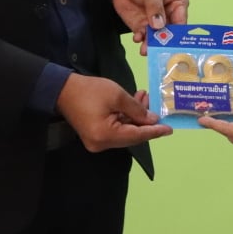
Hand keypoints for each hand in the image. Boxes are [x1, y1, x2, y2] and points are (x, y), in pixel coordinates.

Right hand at [56, 74, 172, 151]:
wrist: (62, 89)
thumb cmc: (90, 91)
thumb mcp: (117, 96)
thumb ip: (137, 110)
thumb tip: (152, 120)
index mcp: (106, 136)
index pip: (137, 136)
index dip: (155, 131)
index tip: (170, 129)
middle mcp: (102, 144)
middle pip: (131, 136)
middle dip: (145, 120)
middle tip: (155, 104)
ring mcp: (97, 141)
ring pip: (125, 131)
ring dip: (136, 116)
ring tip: (144, 96)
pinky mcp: (95, 135)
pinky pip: (116, 129)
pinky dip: (126, 117)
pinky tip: (133, 102)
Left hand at [112, 0, 189, 54]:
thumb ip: (155, 8)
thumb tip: (159, 26)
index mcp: (178, 4)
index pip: (181, 22)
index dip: (178, 34)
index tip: (173, 43)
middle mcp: (169, 16)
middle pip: (170, 33)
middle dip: (163, 42)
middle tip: (158, 50)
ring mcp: (155, 23)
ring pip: (156, 38)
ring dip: (151, 44)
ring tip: (145, 49)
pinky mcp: (142, 26)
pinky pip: (143, 36)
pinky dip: (141, 39)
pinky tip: (137, 37)